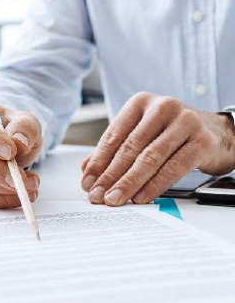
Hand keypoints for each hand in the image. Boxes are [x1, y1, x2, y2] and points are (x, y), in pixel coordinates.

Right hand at [0, 97, 42, 208]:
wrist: (8, 142)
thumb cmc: (12, 127)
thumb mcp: (26, 121)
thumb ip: (25, 128)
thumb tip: (19, 143)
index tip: (11, 151)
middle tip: (22, 178)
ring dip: (1, 188)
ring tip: (29, 185)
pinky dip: (0, 199)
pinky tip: (20, 194)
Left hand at [81, 92, 234, 205]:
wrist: (215, 132)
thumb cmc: (171, 133)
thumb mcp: (141, 134)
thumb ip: (114, 149)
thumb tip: (86, 169)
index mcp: (141, 103)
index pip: (113, 135)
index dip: (98, 162)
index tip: (87, 183)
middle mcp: (161, 107)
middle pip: (129, 148)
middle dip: (110, 176)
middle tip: (97, 195)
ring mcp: (184, 122)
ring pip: (150, 158)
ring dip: (129, 183)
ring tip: (115, 199)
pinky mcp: (201, 141)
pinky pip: (173, 168)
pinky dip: (154, 185)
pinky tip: (140, 197)